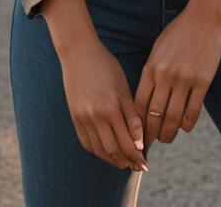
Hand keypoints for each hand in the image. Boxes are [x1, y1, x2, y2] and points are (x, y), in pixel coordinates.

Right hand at [57, 36, 147, 172]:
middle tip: (138, 166)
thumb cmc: (106, 66)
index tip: (146, 162)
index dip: (138, 155)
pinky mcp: (74, 118)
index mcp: (112, 107)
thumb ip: (131, 115)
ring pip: (100, 150)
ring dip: (113, 160)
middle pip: (114, 150)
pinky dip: (98, 152)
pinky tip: (107, 152)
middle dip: (128, 161)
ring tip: (125, 163)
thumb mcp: (123, 87)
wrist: (79, 54)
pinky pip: (87, 143)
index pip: (128, 142)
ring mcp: (83, 118)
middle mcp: (97, 116)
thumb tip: (139, 141)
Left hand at [135, 6, 220, 148]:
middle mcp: (165, 76)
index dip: (137, 125)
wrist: (204, 17)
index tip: (136, 135)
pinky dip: (188, 124)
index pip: (139, 105)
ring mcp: (184, 79)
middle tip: (149, 145)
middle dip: (150, 135)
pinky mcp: (202, 81)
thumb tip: (145, 98)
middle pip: (154, 116)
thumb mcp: (157, 49)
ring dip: (169, 134)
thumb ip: (151, 72)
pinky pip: (193, 111)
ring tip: (167, 138)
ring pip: (173, 118)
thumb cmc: (178, 31)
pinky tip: (185, 127)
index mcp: (151, 68)